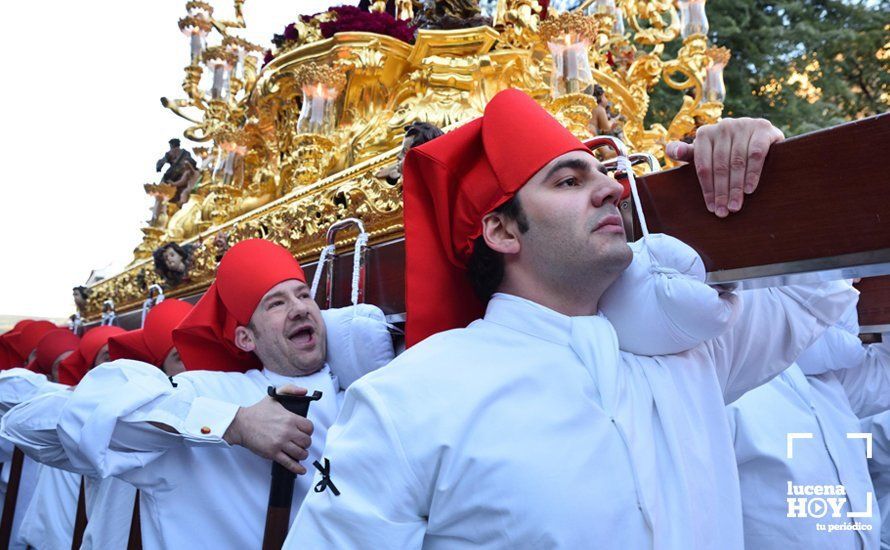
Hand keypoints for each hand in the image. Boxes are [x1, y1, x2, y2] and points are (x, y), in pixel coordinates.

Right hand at [223, 384, 313, 474]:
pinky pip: (289, 463)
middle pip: (306, 441)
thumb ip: (290, 389)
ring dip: (302, 454)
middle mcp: (287, 431)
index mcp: (290, 418)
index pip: (309, 428)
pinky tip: (301, 470)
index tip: (304, 432)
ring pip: (300, 453)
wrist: (241, 424)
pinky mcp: (273, 453)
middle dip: (305, 443)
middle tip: (301, 442)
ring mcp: (280, 443)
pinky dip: (297, 468)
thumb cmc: (257, 411)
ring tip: (299, 452)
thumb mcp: (274, 396)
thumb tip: (304, 391)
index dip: (308, 431)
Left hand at [665, 118, 783, 217]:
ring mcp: (744, 125)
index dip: (707, 189)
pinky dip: (752, 173)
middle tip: (724, 212)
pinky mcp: (763, 128)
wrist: (761, 137)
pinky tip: (750, 189)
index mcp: (705, 133)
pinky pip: (756, 154)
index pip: (703, 166)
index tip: (711, 208)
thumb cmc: (728, 150)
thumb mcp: (706, 153)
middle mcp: (723, 126)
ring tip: (735, 206)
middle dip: (721, 192)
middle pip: (720, 166)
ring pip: (737, 162)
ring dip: (736, 187)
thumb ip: (688, 154)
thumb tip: (671, 151)